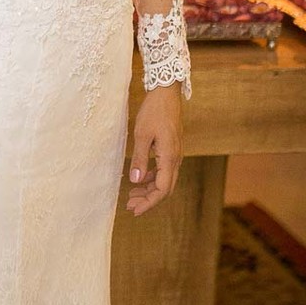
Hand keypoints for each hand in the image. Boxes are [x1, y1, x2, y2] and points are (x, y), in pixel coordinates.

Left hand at [125, 89, 182, 215]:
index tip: (134, 210)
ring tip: (132, 195)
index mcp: (169, 158)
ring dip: (149, 190)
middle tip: (130, 206)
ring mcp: (175, 154)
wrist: (167, 93)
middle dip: (148, 200)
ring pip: (165, 180)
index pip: (161, 190)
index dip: (148, 203)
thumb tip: (135, 181)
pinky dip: (152, 178)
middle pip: (165, 188)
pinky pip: (164, 170)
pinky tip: (140, 178)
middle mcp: (175, 159)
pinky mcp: (172, 149)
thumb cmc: (154, 111)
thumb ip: (140, 159)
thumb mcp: (142, 135)